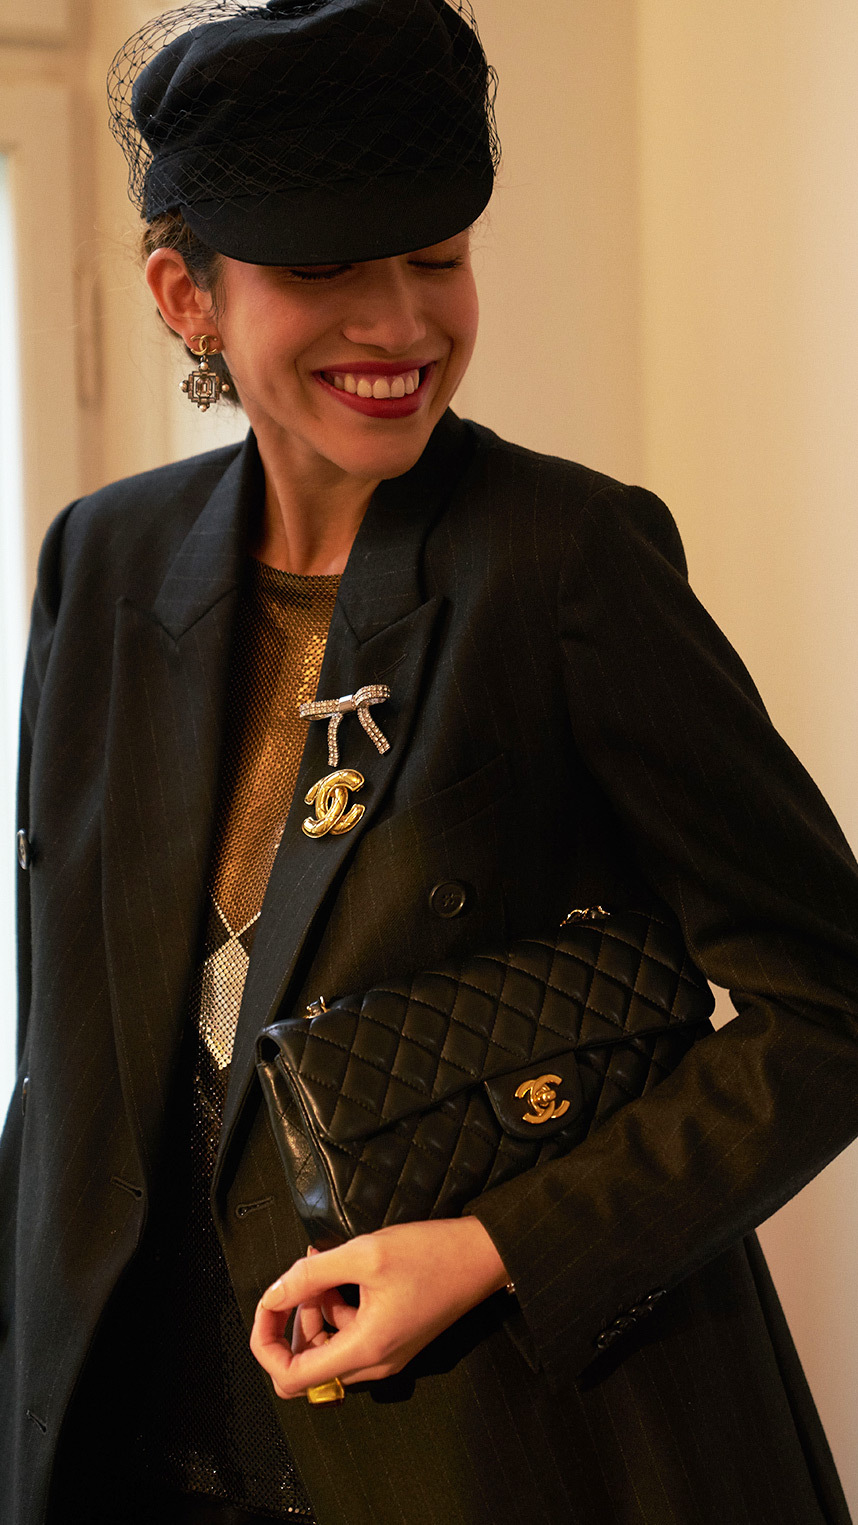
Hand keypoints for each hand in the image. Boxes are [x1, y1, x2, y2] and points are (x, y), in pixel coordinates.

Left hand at [249, 1216, 508, 1397]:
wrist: (484, 1256)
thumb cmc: (432, 1254)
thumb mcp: (364, 1254)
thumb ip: (311, 1275)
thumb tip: (272, 1294)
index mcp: (365, 1349)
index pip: (290, 1379)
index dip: (267, 1343)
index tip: (269, 1305)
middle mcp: (374, 1363)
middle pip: (306, 1363)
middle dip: (296, 1318)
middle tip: (307, 1273)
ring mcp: (386, 1355)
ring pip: (328, 1346)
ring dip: (317, 1308)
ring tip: (328, 1264)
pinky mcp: (394, 1341)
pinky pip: (350, 1335)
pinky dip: (339, 1305)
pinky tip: (349, 1272)